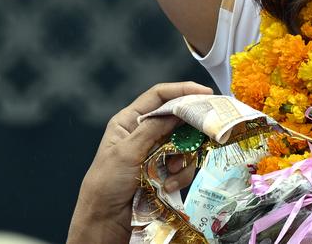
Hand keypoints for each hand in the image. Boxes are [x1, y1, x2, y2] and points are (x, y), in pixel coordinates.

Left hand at [68, 81, 213, 243]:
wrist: (104, 221)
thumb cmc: (106, 183)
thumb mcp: (127, 151)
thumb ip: (154, 127)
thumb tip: (179, 109)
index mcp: (129, 121)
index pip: (159, 96)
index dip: (182, 90)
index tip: (205, 94)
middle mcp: (144, 132)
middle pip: (177, 118)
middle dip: (190, 128)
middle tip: (207, 130)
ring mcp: (155, 152)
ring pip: (184, 143)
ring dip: (183, 158)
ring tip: (173, 172)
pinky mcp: (164, 170)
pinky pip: (183, 165)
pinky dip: (180, 175)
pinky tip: (169, 185)